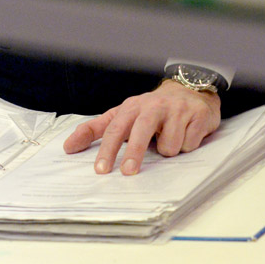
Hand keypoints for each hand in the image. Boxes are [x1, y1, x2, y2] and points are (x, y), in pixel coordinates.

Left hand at [62, 79, 220, 174]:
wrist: (191, 91)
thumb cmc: (153, 110)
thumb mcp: (124, 115)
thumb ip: (96, 129)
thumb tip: (68, 146)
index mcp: (132, 107)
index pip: (115, 127)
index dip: (107, 149)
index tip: (100, 170)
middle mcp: (153, 106)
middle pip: (140, 131)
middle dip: (133, 152)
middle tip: (127, 172)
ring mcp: (176, 109)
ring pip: (169, 145)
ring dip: (169, 149)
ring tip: (171, 138)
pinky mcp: (196, 115)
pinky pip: (188, 143)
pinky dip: (187, 144)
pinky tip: (187, 133)